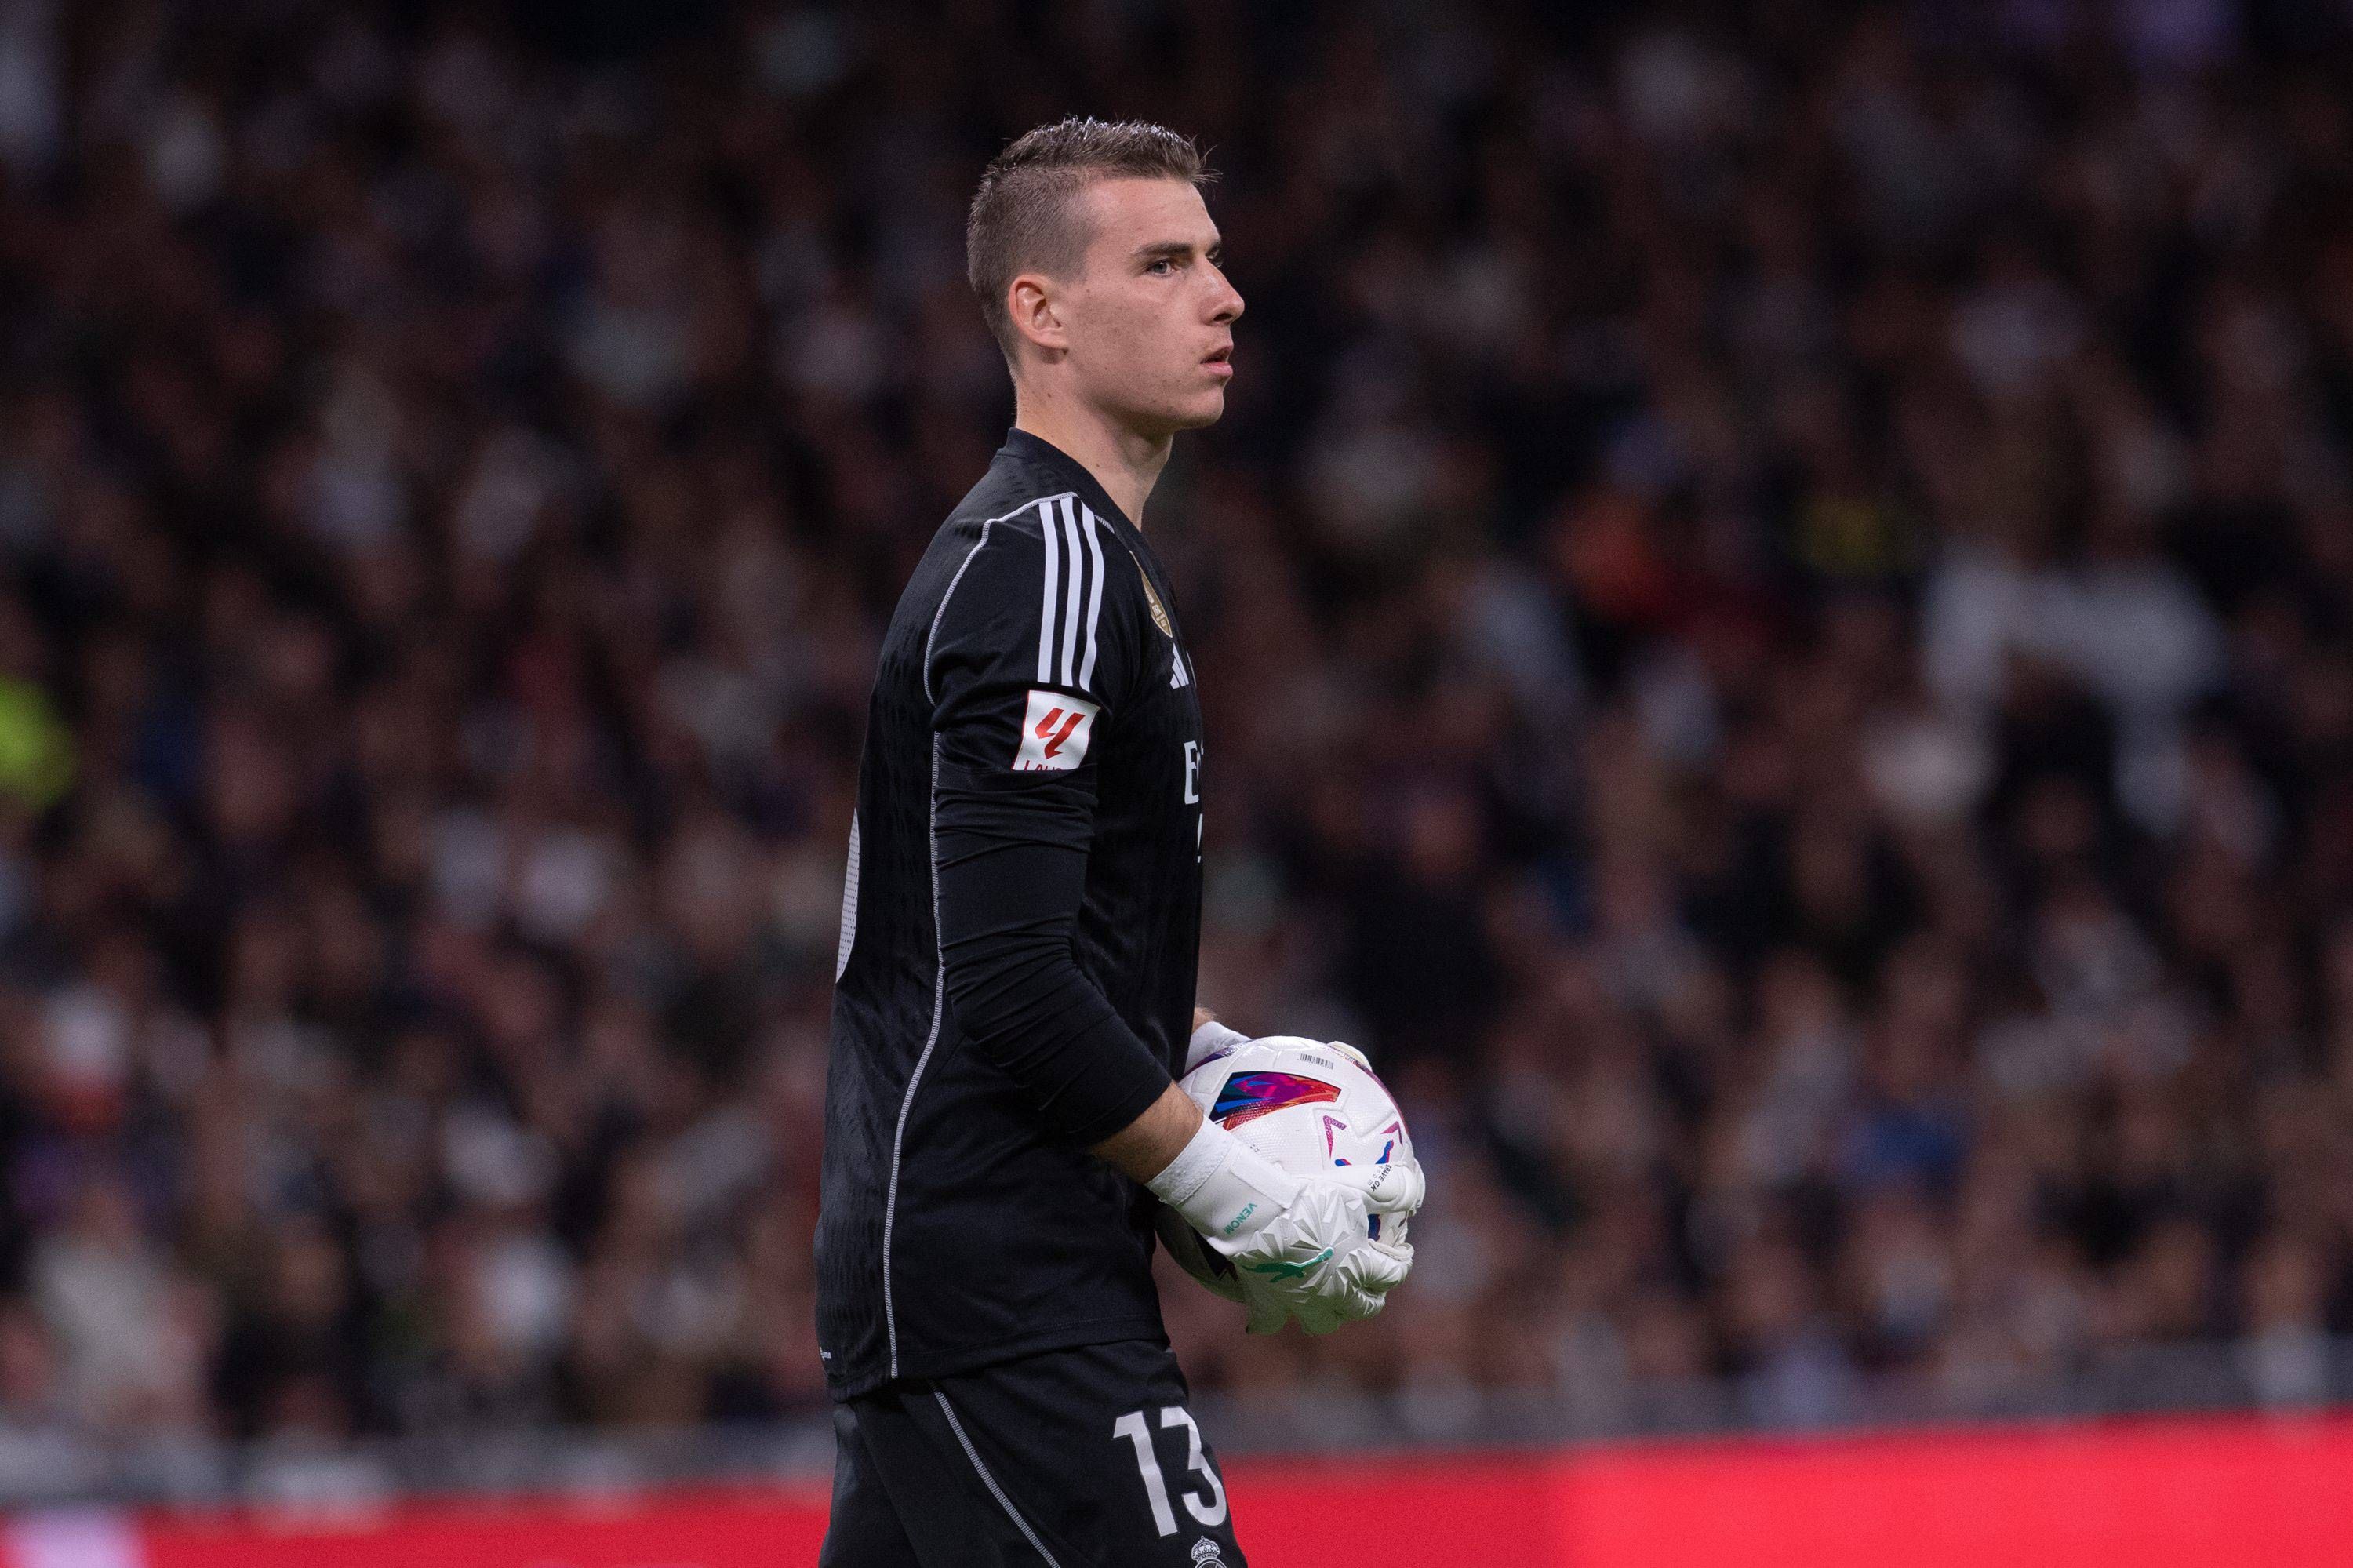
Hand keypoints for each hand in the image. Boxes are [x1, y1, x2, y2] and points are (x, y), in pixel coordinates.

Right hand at [1220, 1163, 1418, 1334]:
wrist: (1257, 1214)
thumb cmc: (1309, 1200)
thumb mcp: (1354, 1190)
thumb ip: (1386, 1194)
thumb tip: (1412, 1196)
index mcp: (1358, 1267)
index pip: (1392, 1275)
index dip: (1402, 1264)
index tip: (1402, 1254)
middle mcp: (1335, 1293)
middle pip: (1364, 1308)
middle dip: (1374, 1297)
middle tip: (1373, 1284)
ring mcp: (1301, 1303)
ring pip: (1325, 1323)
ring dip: (1333, 1314)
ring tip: (1333, 1301)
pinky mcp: (1269, 1303)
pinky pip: (1271, 1322)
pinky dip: (1273, 1319)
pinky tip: (1273, 1314)